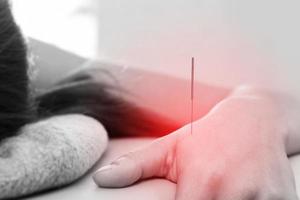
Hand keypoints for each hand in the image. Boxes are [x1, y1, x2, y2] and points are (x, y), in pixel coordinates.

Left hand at [93, 97, 297, 199]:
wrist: (256, 118)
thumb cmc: (210, 133)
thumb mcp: (171, 146)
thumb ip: (135, 166)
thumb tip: (101, 179)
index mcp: (202, 181)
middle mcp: (234, 192)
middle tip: (201, 194)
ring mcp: (264, 199)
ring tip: (221, 190)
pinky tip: (239, 193)